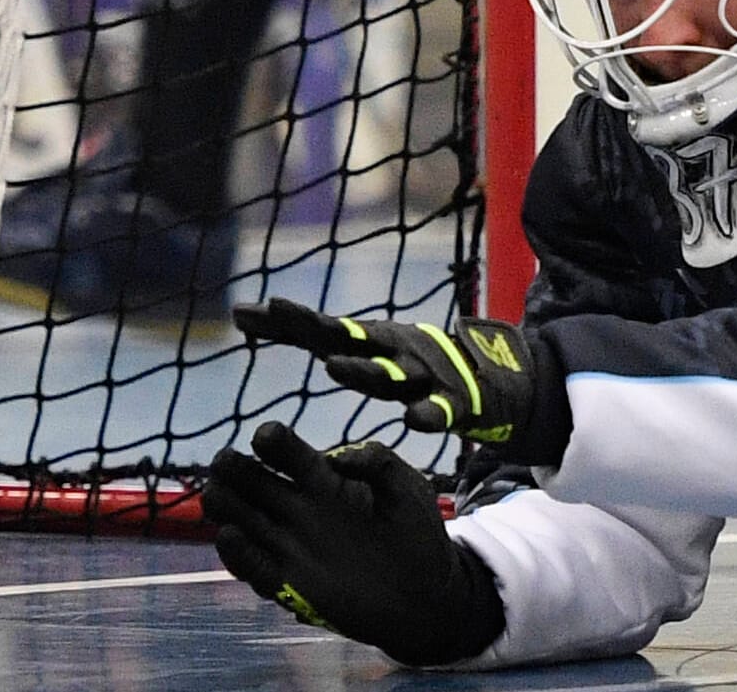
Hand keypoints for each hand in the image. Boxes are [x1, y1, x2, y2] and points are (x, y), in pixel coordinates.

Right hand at [202, 422, 505, 666]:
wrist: (426, 596)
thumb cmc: (417, 534)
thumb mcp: (408, 488)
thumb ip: (378, 462)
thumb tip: (338, 456)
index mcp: (322, 478)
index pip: (284, 450)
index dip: (271, 441)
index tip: (265, 437)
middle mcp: (298, 508)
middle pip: (249, 480)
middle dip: (233, 468)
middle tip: (227, 464)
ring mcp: (289, 545)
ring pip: (239, 517)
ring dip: (225, 505)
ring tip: (221, 498)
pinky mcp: (287, 583)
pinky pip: (252, 566)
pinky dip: (237, 553)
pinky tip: (232, 536)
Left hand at [233, 298, 570, 464]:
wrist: (491, 376)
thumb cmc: (409, 364)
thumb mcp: (360, 347)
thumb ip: (310, 334)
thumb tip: (245, 315)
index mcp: (369, 341)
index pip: (318, 329)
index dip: (283, 322)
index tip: (245, 313)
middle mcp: (393, 350)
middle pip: (348, 339)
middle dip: (313, 328)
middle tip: (281, 314)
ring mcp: (424, 374)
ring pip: (389, 374)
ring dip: (362, 371)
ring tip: (334, 367)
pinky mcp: (456, 402)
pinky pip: (441, 410)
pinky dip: (429, 414)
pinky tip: (416, 421)